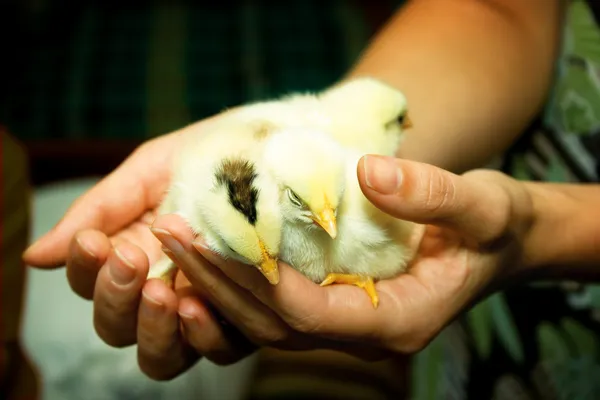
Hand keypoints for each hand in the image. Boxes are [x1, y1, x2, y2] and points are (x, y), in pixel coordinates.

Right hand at [22, 115, 251, 378]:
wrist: (273, 151)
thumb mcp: (151, 172)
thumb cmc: (209, 156)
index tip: (95, 241)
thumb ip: (100, 212)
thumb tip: (36, 258)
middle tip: (131, 260)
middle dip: (116, 296)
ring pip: (159, 354)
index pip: (92, 283)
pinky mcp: (242, 320)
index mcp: (133, 255)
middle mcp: (160, 291)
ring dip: (152, 328)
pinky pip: (216, 351)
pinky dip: (202, 336)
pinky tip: (200, 304)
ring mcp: (199, 310)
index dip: (86, 269)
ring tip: (163, 292)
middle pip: (117, 326)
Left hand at [150, 155, 533, 358]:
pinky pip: (274, 303)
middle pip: (274, 322)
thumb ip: (433, 194)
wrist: (503, 242)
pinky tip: (204, 248)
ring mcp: (347, 323)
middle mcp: (364, 334)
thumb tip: (371, 172)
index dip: (262, 281)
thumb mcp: (482, 205)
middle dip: (218, 281)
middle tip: (170, 231)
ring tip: (172, 237)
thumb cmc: (497, 228)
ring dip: (216, 282)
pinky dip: (236, 280)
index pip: (312, 315)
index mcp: (397, 322)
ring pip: (265, 320)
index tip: (216, 238)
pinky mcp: (336, 304)